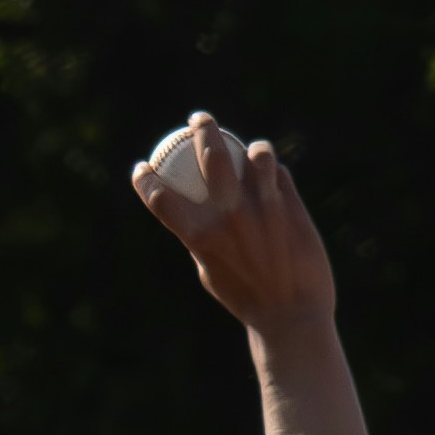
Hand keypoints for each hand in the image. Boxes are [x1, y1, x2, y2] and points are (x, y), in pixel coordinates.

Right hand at [130, 113, 337, 329]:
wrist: (292, 315)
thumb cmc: (246, 298)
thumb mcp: (210, 272)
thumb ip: (201, 239)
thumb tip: (192, 214)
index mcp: (200, 235)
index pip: (160, 197)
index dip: (144, 179)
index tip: (142, 169)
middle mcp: (229, 215)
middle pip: (210, 155)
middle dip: (202, 127)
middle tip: (199, 120)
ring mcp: (263, 207)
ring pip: (257, 154)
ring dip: (252, 148)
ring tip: (251, 151)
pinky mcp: (291, 206)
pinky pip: (280, 175)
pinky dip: (274, 173)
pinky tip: (273, 179)